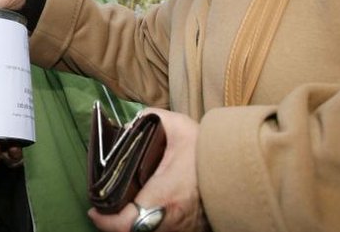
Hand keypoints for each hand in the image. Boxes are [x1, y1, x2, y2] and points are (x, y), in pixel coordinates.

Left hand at [88, 108, 208, 231]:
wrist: (245, 170)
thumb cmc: (209, 151)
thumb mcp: (179, 126)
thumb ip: (149, 119)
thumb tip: (129, 124)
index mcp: (165, 196)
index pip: (126, 223)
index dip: (105, 221)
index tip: (94, 210)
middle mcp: (171, 220)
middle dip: (114, 223)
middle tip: (104, 208)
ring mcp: (181, 229)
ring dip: (131, 224)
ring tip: (120, 207)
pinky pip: (159, 231)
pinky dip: (146, 224)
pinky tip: (142, 209)